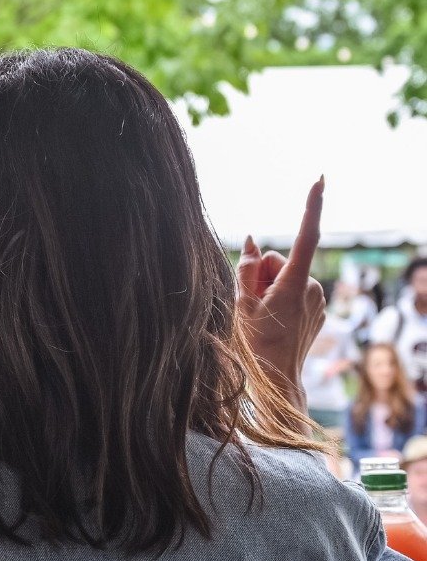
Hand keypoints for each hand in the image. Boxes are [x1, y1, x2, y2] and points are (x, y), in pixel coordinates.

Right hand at [237, 178, 325, 409]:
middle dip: (263, 274)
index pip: (306, 236)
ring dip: (270, 288)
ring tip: (263, 315)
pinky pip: (294, 290)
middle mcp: (312, 286)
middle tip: (251, 302)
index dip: (312, 207)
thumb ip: (246, 269)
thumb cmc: (257, 345)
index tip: (319, 180)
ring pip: (286, 276)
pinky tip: (275, 321)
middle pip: (280, 261)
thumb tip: (253, 242)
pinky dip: (281, 298)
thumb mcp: (242, 306)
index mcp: (294, 283)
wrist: (278, 380)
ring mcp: (317, 298)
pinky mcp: (318, 307)